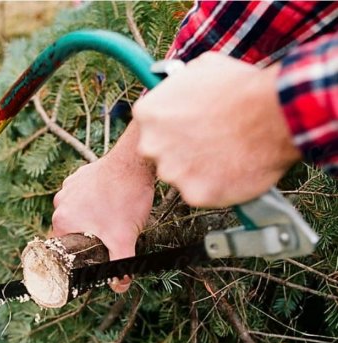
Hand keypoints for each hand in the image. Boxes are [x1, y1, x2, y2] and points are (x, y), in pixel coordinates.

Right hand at [52, 122, 155, 291]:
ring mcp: (69, 187)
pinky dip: (96, 201)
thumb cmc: (124, 197)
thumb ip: (121, 265)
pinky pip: (85, 196)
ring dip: (92, 218)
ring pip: (78, 213)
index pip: (64, 248)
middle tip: (108, 236)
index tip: (95, 254)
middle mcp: (60, 203)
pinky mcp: (80, 175)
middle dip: (89, 236)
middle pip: (72, 231)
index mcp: (62, 220)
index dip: (80, 255)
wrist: (134, 162)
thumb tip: (120, 285)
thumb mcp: (123, 238)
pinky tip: (112, 201)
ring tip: (112, 216)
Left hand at [133, 53, 300, 207]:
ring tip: (226, 154)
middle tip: (208, 142)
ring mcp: (172, 172)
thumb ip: (178, 85)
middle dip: (180, 150)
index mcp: (148, 114)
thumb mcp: (199, 68)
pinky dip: (215, 186)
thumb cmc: (241, 87)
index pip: (150, 126)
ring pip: (180, 176)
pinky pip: (201, 193)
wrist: (274, 113)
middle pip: (161, 154)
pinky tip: (233, 170)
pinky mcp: (194, 194)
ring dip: (197, 169)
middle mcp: (152, 146)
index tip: (190, 126)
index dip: (172, 127)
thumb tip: (177, 85)